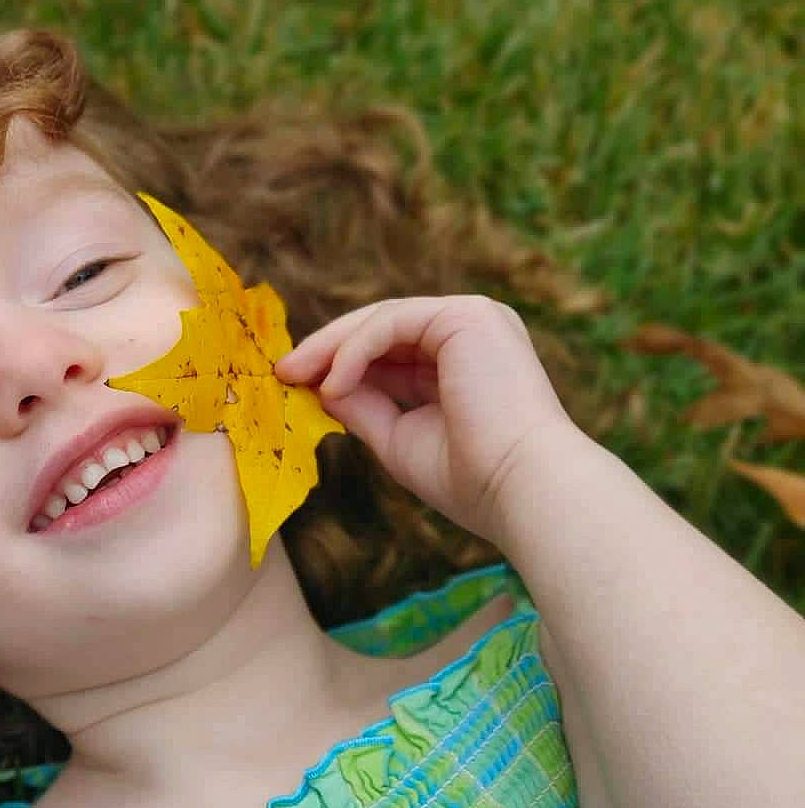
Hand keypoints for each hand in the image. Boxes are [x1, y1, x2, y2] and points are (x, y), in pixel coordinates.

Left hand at [275, 295, 585, 548]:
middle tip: (283, 372)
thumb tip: (321, 389)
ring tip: (294, 376)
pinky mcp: (466, 316)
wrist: (523, 491)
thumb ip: (364, 408)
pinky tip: (331, 384)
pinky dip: (353, 351)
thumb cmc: (472, 479)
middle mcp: (474, 330)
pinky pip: (390, 323)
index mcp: (467, 358)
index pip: (392, 349)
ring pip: (382, 319)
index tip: (297, 385)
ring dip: (332, 347)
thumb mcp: (401, 438)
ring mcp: (474, 317)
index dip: (342, 363)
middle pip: (383, 327)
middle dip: (328, 348)